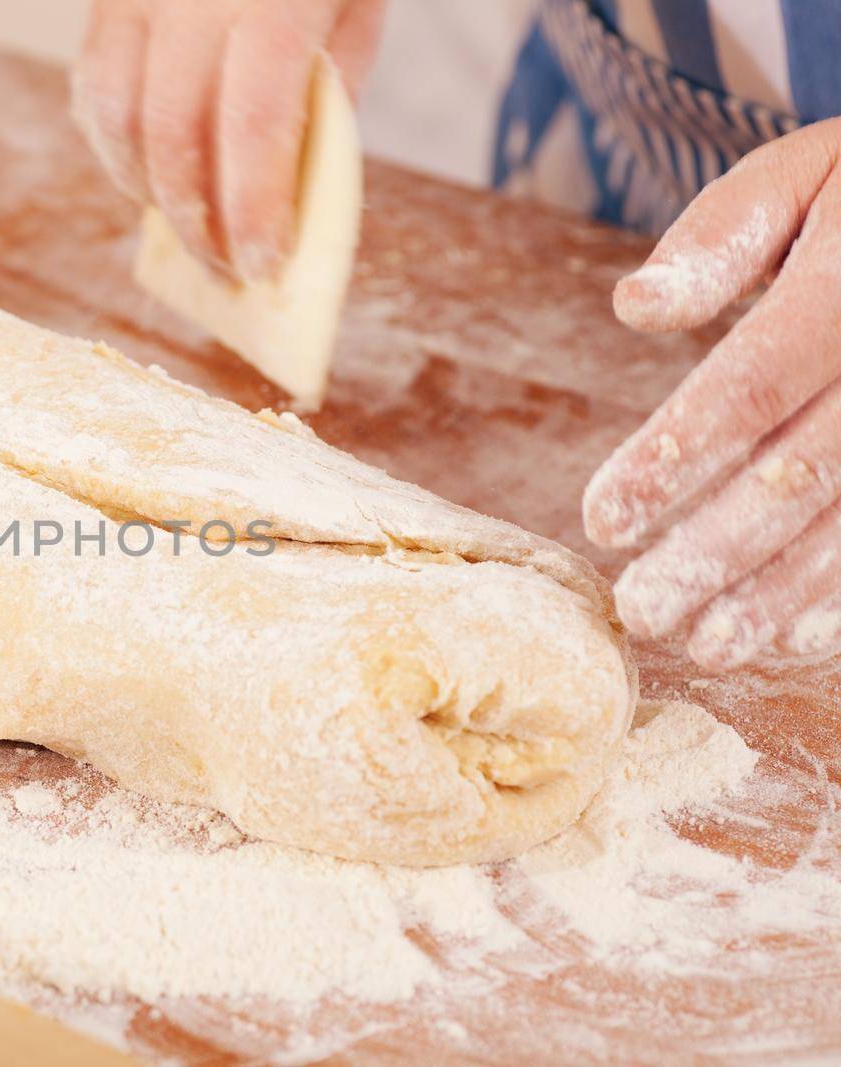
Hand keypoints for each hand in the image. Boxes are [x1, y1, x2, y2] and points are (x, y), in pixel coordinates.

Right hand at [70, 0, 385, 281]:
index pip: (252, 125)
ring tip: (187, 226)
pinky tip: (147, 172)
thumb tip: (285, 189)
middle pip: (172, 132)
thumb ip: (325, 87)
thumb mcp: (355, 2)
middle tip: (225, 269)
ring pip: (116, 115)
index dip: (253, 208)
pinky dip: (114, 144)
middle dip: (196, 219)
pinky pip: (94, 83)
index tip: (264, 264)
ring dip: (148, 189)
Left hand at [584, 117, 840, 670]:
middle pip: (803, 473)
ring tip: (707, 647)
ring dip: (781, 593)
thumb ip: (722, 235)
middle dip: (716, 551)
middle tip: (639, 612)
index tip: (601, 523)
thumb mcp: (800, 176)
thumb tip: (633, 305)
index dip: (675, 459)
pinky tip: (795, 641)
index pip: (752, 385)